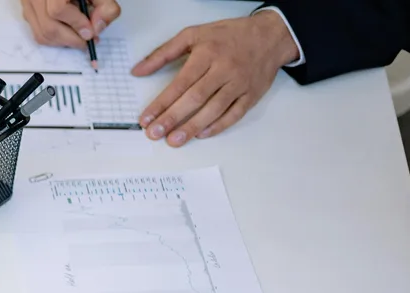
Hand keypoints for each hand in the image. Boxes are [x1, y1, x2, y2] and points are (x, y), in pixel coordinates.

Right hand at [20, 0, 119, 47]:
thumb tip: (95, 29)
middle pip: (48, 27)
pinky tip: (67, 30)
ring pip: (41, 34)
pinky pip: (37, 32)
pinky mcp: (26, 10)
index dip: (75, 24)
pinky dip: (54, 37)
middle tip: (87, 40)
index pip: (58, 9)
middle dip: (71, 39)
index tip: (90, 32)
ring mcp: (28, 3)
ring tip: (78, 36)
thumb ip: (104, 6)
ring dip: (62, 41)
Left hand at [131, 13, 299, 145]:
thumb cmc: (229, 35)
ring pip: (214, 109)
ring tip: (174, 140)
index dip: (161, 103)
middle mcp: (225, 69)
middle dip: (172, 118)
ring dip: (192, 127)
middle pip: (196, 98)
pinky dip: (218, 126)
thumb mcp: (194, 34)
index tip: (146, 118)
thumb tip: (138, 71)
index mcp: (208, 54)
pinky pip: (235, 114)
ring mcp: (240, 83)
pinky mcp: (251, 94)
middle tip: (155, 134)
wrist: (271, 35)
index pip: (180, 83)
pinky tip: (201, 134)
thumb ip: (163, 53)